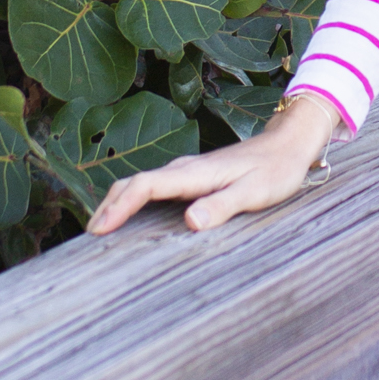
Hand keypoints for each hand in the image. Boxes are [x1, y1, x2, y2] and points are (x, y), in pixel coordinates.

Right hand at [86, 91, 344, 238]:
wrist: (288, 144)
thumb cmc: (275, 170)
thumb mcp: (255, 192)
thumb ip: (223, 205)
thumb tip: (190, 222)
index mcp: (194, 173)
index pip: (145, 186)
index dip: (119, 207)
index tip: (100, 229)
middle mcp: (183, 169)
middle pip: (133, 183)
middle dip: (108, 206)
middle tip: (89, 235)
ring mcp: (185, 172)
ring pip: (140, 184)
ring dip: (117, 203)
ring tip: (100, 229)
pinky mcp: (191, 177)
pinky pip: (152, 188)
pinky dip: (133, 201)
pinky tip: (130, 218)